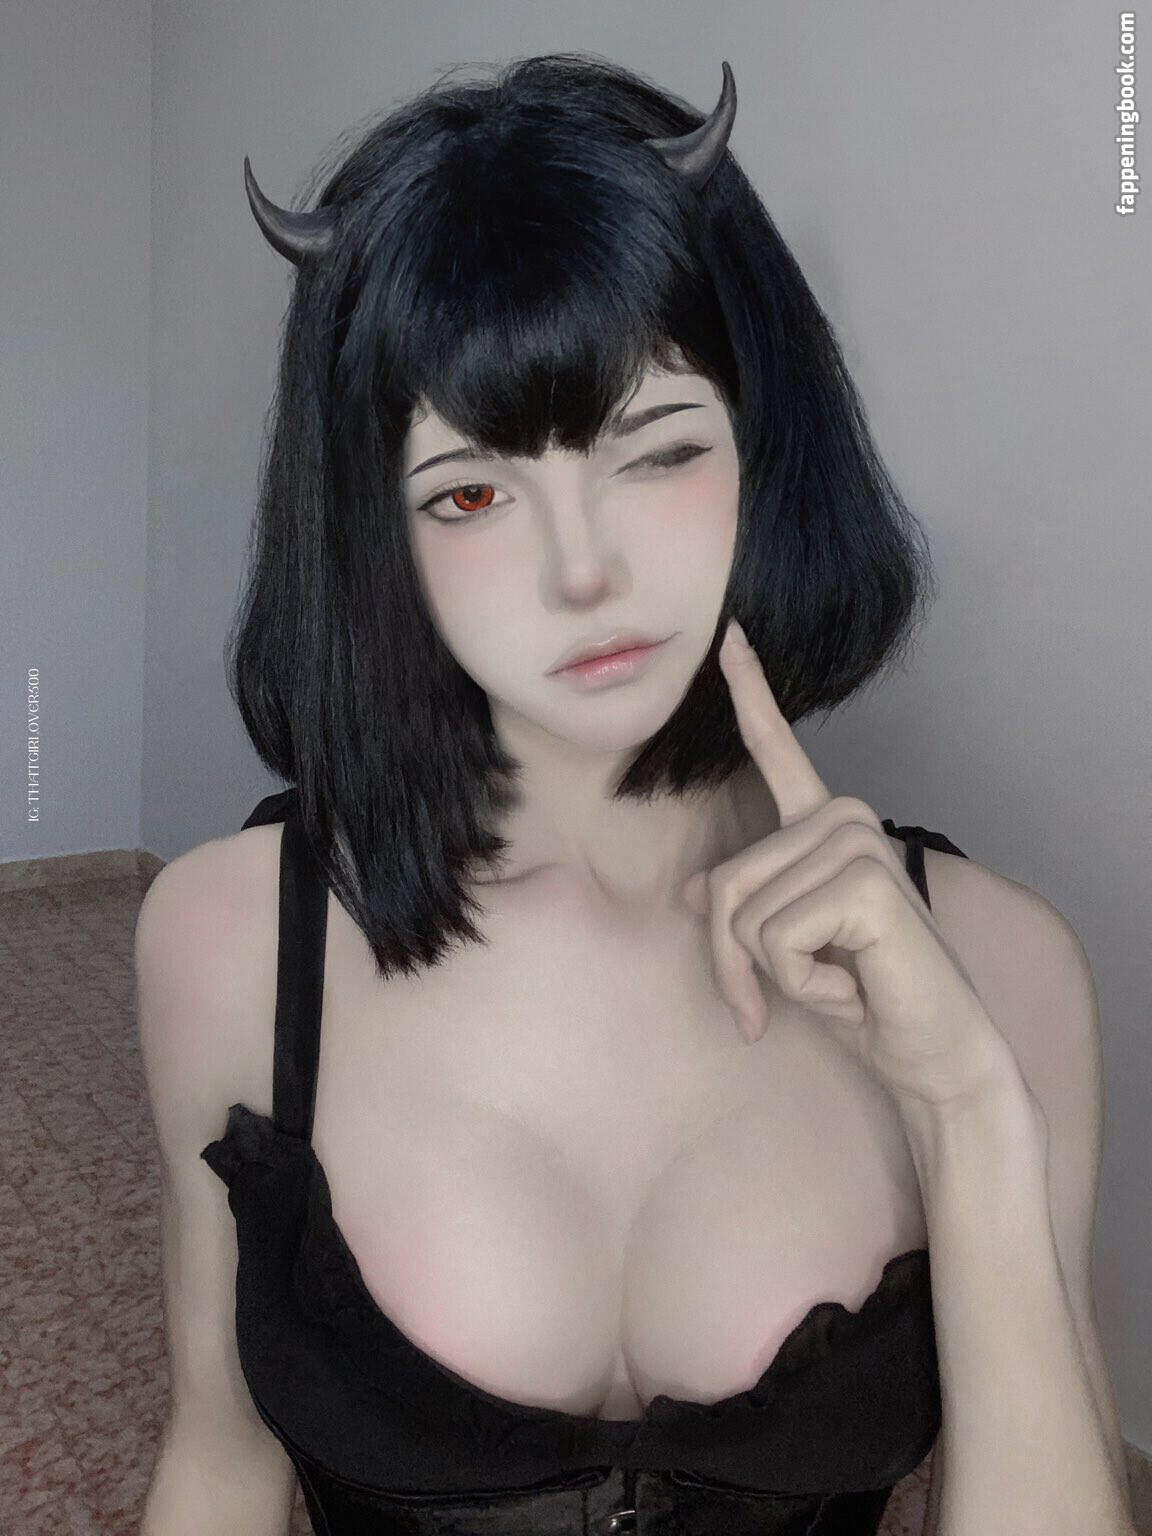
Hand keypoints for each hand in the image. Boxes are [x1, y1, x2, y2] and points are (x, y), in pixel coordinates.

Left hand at [682, 618, 1023, 1111]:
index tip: (730, 632)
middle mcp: (843, 817)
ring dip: (774, 976)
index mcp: (823, 826)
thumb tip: (695, 891)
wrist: (933, 1055)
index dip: (749, 691)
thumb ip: (746, 911)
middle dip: (735, 962)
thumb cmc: (864, 1001)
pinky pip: (773, 937)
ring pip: (741, 914)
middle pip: (724, 883)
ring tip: (838, 984)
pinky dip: (800, 982)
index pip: (776, 750)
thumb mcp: (785, 954)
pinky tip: (853, 986)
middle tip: (791, 997)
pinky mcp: (864, 878)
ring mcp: (857, 840)